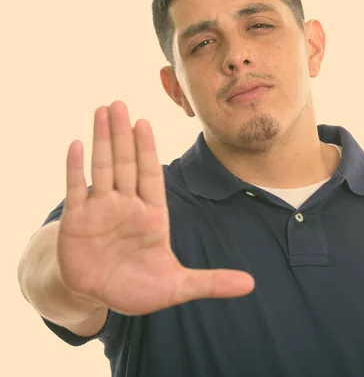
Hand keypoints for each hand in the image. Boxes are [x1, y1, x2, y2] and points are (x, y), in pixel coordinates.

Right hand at [57, 101, 254, 315]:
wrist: (98, 298)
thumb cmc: (139, 288)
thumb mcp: (178, 288)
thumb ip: (212, 282)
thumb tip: (250, 285)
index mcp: (152, 215)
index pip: (150, 174)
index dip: (147, 149)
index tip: (144, 123)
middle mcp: (126, 206)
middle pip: (125, 163)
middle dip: (122, 134)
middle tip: (120, 104)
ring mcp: (99, 211)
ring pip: (102, 168)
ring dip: (101, 140)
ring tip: (102, 110)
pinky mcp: (75, 222)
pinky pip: (76, 189)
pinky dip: (75, 168)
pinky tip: (76, 144)